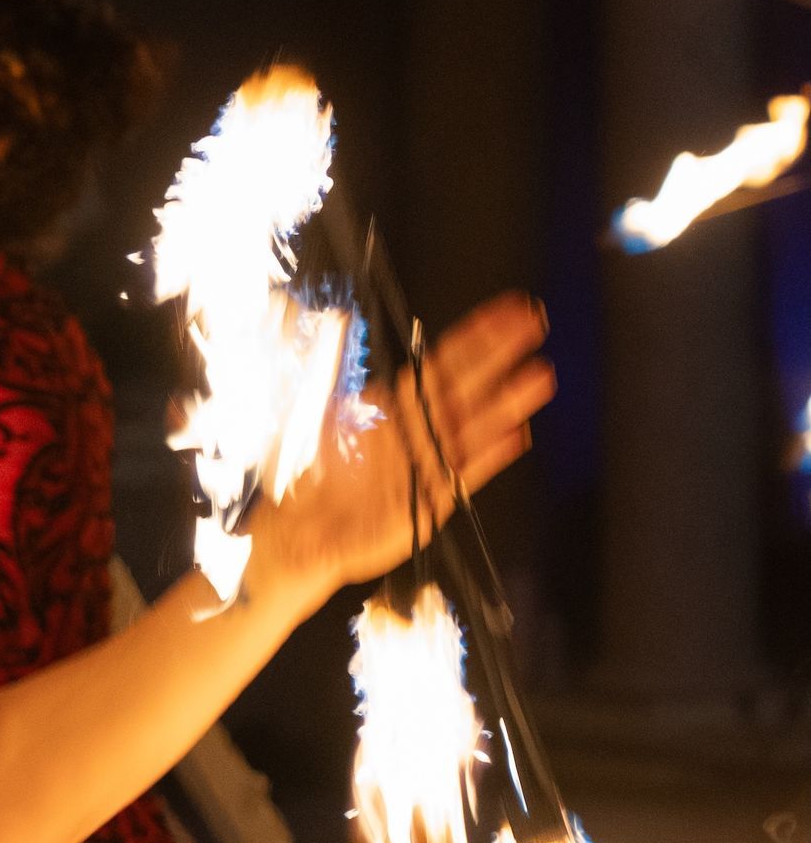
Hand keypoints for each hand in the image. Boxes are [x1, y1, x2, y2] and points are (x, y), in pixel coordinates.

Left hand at [256, 293, 553, 604]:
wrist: (303, 531)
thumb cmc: (308, 472)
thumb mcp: (314, 409)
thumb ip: (331, 364)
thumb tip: (338, 318)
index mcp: (397, 402)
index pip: (445, 360)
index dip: (478, 335)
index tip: (508, 311)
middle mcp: (420, 427)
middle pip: (468, 384)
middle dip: (501, 354)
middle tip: (534, 324)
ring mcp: (430, 460)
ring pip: (476, 425)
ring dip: (507, 402)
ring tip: (539, 375)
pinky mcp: (435, 498)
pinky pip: (467, 472)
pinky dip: (491, 456)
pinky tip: (517, 435)